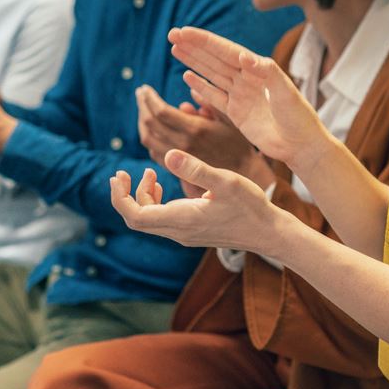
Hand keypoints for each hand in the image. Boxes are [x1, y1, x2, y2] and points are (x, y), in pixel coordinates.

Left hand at [110, 151, 285, 252]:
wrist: (268, 233)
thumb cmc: (250, 207)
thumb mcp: (225, 181)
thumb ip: (195, 168)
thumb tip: (167, 154)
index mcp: (181, 220)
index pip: (135, 216)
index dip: (120, 197)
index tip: (119, 175)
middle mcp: (178, 232)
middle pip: (137, 219)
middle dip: (126, 195)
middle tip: (123, 172)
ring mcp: (184, 234)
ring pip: (148, 219)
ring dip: (142, 197)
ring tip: (150, 173)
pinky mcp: (191, 231)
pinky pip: (161, 220)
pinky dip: (155, 202)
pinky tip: (162, 186)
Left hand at [135, 84, 274, 189]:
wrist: (244, 175)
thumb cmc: (239, 143)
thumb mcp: (230, 118)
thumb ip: (209, 103)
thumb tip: (190, 90)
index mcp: (196, 130)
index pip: (161, 112)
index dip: (149, 99)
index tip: (145, 88)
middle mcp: (183, 146)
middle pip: (150, 124)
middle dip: (142, 106)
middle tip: (141, 93)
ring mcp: (178, 159)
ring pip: (148, 139)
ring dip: (142, 121)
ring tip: (143, 108)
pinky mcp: (176, 169)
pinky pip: (153, 151)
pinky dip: (149, 136)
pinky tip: (152, 127)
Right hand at [168, 27, 330, 172]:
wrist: (301, 146)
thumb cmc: (299, 117)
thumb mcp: (286, 91)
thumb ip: (267, 72)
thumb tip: (244, 56)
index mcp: (258, 69)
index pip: (226, 50)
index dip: (205, 41)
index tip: (185, 32)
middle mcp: (248, 79)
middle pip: (215, 59)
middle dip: (194, 47)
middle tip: (172, 34)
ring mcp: (241, 95)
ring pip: (212, 74)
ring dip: (194, 62)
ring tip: (175, 49)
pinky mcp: (237, 113)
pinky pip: (214, 96)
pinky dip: (201, 87)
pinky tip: (187, 76)